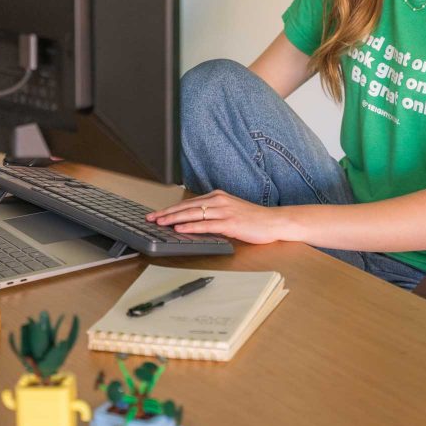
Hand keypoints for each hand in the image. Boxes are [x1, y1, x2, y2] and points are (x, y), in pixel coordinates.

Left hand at [146, 190, 284, 244]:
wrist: (273, 222)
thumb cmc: (253, 219)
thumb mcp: (230, 211)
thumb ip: (213, 213)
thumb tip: (193, 221)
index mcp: (217, 196)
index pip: (188, 203)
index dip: (171, 208)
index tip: (157, 213)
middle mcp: (219, 200)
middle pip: (187, 206)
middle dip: (167, 213)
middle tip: (151, 218)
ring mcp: (224, 211)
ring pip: (193, 214)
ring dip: (174, 219)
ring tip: (160, 223)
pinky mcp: (230, 222)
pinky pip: (206, 224)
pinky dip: (191, 226)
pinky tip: (180, 229)